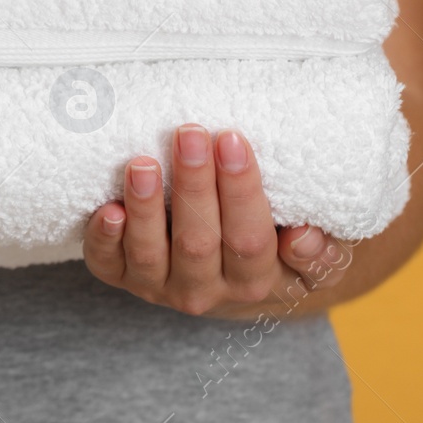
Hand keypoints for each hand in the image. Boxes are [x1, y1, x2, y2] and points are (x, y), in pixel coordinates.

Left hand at [83, 125, 351, 317]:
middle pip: (198, 242)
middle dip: (194, 185)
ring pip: (150, 253)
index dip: (241, 189)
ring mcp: (160, 284)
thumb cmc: (270, 244)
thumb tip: (303, 236)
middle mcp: (205, 288)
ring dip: (145, 208)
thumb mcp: (306, 256)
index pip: (249, 238)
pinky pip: (108, 264)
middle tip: (191, 133)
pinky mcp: (122, 275)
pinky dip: (104, 239)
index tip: (232, 139)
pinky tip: (107, 209)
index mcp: (255, 280)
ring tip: (143, 164)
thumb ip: (318, 251)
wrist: (225, 276)